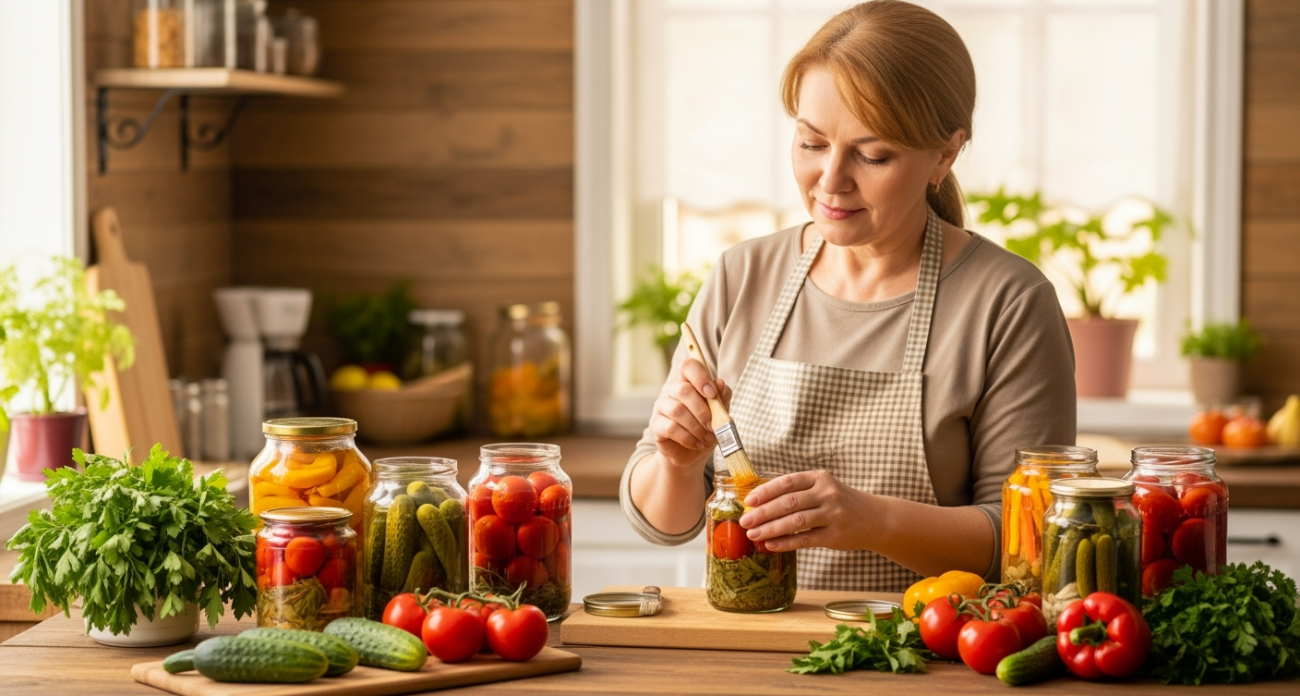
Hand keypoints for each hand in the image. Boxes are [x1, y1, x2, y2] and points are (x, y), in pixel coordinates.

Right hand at [649, 357, 731, 470]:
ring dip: (697, 427)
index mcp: (688, 381)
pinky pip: (671, 428)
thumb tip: (720, 383)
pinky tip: (698, 443)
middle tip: (714, 426)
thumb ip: (721, 398)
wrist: (691, 454)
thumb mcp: (720, 413)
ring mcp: (661, 406)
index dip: (700, 376)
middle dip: (703, 411)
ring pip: (677, 411)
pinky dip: (688, 438)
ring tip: (707, 438)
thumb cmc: (705, 429)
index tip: (712, 394)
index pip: (688, 366)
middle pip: (683, 390)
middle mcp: (671, 390)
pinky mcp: (655, 425)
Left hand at [738, 470, 881, 552]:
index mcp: (820, 478)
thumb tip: (761, 503)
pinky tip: (770, 545)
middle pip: (788, 502)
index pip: (787, 482)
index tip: (748, 500)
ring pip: (795, 521)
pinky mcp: (835, 535)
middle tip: (744, 520)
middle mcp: (827, 493)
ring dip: (770, 528)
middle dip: (763, 512)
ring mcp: (833, 514)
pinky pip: (805, 539)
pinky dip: (785, 542)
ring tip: (753, 534)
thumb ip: (799, 492)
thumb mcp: (824, 488)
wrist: (876, 519)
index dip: (765, 491)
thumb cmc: (842, 503)